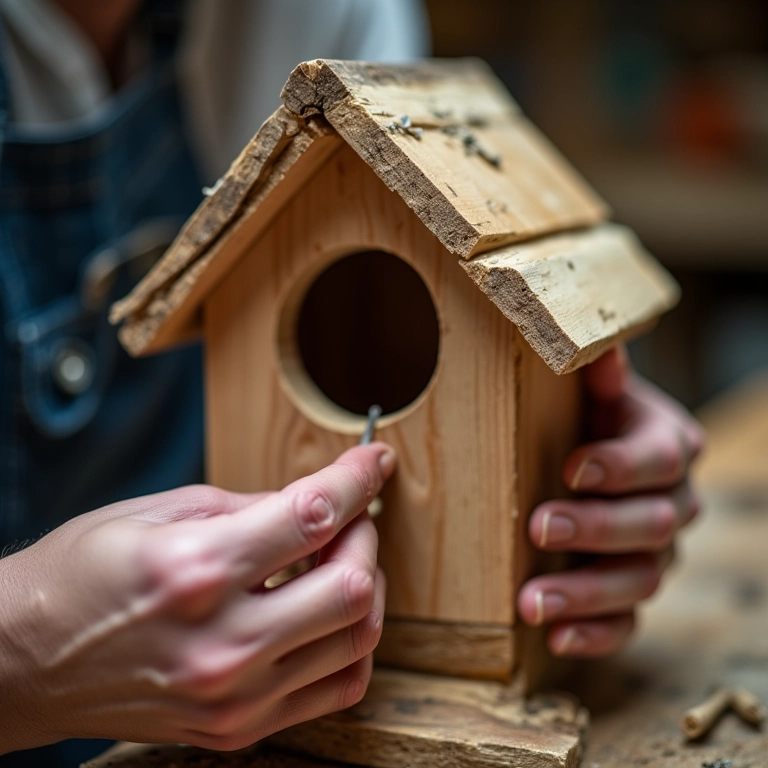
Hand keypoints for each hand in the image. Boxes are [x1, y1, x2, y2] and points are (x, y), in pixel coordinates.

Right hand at [0, 444, 395, 753]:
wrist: (26, 662)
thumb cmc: (83, 574)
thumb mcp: (163, 511)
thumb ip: (252, 507)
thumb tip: (317, 502)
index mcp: (195, 569)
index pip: (313, 516)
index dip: (357, 480)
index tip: (373, 462)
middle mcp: (221, 642)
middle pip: (354, 585)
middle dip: (365, 536)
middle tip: (349, 519)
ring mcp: (233, 696)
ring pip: (358, 638)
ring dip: (365, 588)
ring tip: (338, 563)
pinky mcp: (238, 727)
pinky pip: (339, 688)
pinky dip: (352, 643)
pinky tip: (329, 615)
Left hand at [517, 346, 703, 656]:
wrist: (585, 457)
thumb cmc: (579, 418)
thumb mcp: (585, 389)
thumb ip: (594, 373)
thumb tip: (598, 347)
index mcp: (667, 445)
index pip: (661, 458)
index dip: (621, 466)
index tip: (573, 468)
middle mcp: (673, 502)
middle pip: (653, 524)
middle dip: (595, 529)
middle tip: (538, 526)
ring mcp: (657, 554)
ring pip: (640, 581)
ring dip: (586, 594)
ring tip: (531, 602)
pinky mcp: (632, 593)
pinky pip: (626, 624)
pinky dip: (594, 635)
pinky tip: (554, 637)